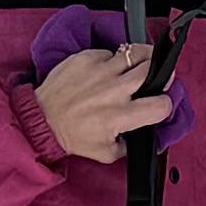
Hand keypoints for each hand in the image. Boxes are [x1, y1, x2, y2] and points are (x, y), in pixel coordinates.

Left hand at [35, 41, 168, 163]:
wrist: (41, 121)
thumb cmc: (71, 135)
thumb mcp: (106, 153)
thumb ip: (129, 144)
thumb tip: (141, 134)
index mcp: (122, 115)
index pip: (161, 104)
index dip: (164, 104)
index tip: (159, 104)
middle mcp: (114, 90)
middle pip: (153, 69)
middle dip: (160, 73)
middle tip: (156, 77)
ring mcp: (101, 71)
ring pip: (136, 53)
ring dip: (142, 59)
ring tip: (140, 65)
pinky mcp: (87, 58)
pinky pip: (110, 52)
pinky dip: (113, 60)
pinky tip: (108, 70)